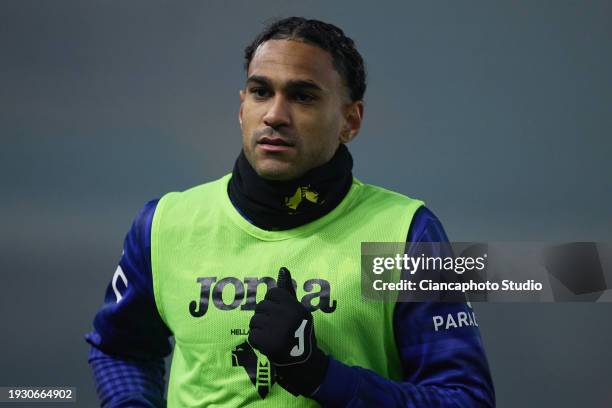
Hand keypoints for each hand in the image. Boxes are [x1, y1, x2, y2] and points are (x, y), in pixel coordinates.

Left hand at [248, 267, 328, 395]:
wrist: (303, 362)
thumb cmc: (300, 332)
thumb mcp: (299, 310)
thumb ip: (288, 290)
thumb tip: (282, 268)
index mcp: (295, 306)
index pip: (272, 293)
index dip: (272, 303)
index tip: (278, 313)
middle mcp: (287, 316)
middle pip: (261, 307)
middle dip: (264, 317)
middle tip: (274, 328)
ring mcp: (277, 330)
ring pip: (254, 320)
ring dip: (259, 329)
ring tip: (271, 336)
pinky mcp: (268, 343)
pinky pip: (252, 335)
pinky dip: (257, 341)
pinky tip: (267, 345)